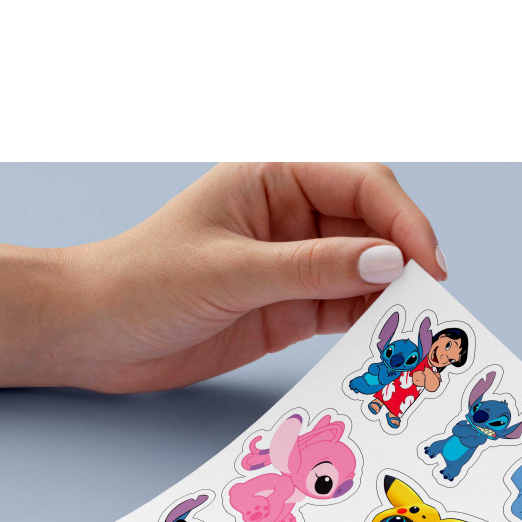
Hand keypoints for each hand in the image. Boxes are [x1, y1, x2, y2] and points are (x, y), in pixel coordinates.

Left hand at [59, 162, 446, 392]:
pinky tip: (384, 346)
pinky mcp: (289, 308)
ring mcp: (293, 263)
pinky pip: (346, 310)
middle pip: (374, 225)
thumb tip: (390, 263)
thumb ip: (312, 268)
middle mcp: (291, 214)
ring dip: (393, 298)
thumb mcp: (230, 272)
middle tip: (431, 303)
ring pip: (367, 271)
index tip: (426, 263)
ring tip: (416, 332)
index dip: (402, 219)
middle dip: (406, 258)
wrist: (90, 334)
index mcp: (274, 175)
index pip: (361, 182)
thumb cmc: (141, 283)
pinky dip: (369, 327)